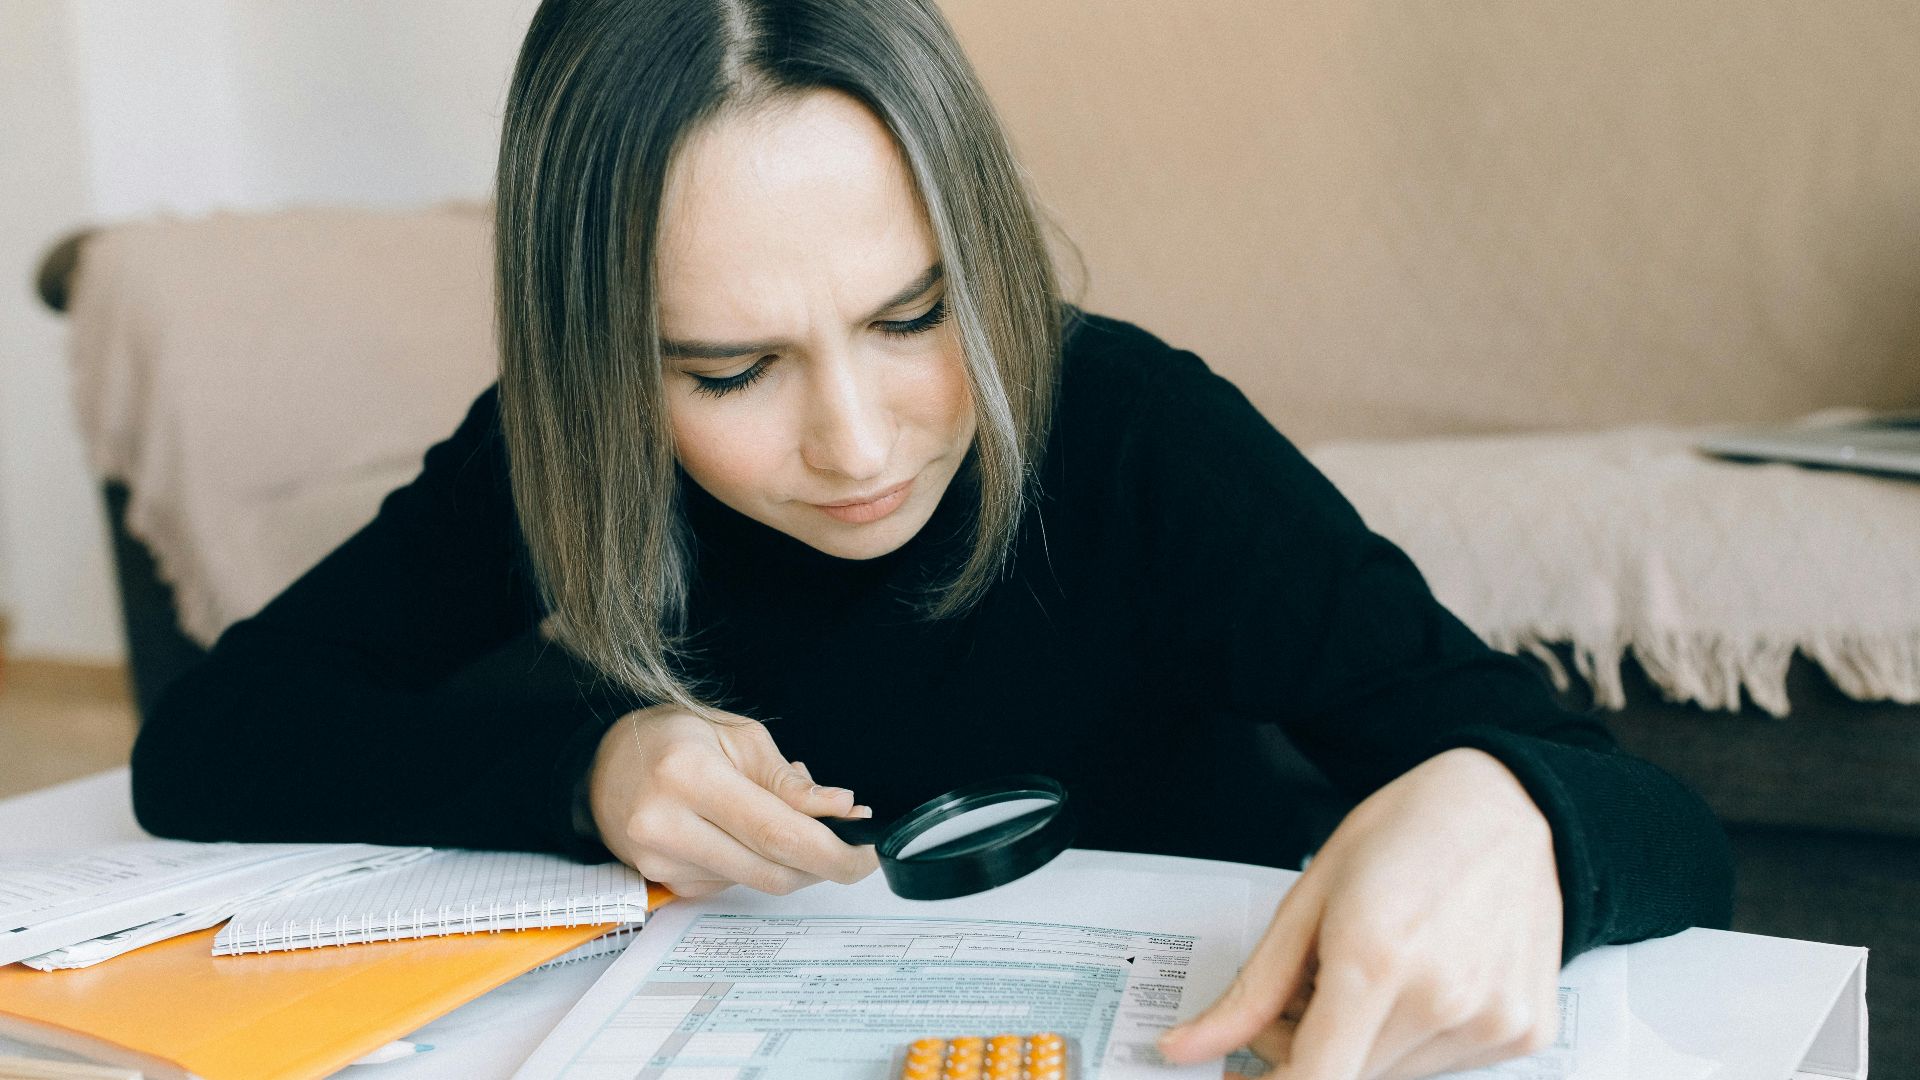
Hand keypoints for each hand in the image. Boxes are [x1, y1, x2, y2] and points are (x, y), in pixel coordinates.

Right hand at [588, 703, 879, 896]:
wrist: (602, 763)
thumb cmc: (672, 738)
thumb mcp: (737, 737)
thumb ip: (789, 781)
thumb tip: (841, 809)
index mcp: (688, 776)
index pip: (775, 832)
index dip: (831, 850)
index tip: (866, 851)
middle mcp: (666, 824)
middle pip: (770, 869)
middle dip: (822, 865)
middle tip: (852, 848)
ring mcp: (660, 861)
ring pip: (755, 882)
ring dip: (791, 862)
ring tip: (790, 821)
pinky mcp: (663, 882)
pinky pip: (731, 884)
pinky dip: (756, 864)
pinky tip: (746, 833)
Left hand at [1160, 748, 1562, 1079]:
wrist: (1508, 806)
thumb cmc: (1406, 832)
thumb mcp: (1309, 898)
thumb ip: (1252, 989)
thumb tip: (1186, 1047)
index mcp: (1376, 957)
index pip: (1315, 1079)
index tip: (1246, 1074)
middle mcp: (1441, 999)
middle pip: (1347, 1077)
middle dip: (1303, 1053)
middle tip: (1292, 1001)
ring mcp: (1492, 1020)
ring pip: (1392, 1076)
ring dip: (1358, 1047)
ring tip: (1357, 980)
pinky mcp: (1526, 1030)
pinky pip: (1443, 1064)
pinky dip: (1411, 1039)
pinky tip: (1413, 982)